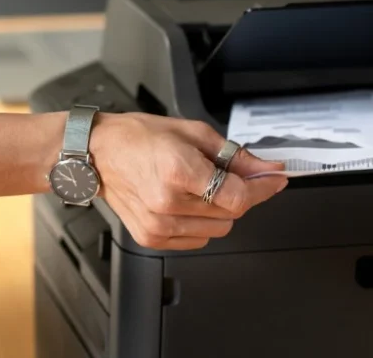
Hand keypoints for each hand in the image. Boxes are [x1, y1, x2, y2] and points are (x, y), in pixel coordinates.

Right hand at [89, 113, 288, 250]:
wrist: (98, 153)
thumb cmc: (139, 138)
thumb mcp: (193, 132)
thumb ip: (234, 155)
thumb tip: (265, 169)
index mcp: (179, 171)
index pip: (238, 195)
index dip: (262, 188)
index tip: (274, 179)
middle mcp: (168, 203)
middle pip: (232, 213)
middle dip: (238, 193)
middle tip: (228, 174)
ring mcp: (159, 225)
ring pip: (218, 230)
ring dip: (219, 210)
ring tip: (198, 186)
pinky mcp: (152, 238)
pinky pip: (197, 240)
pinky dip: (200, 223)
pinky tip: (185, 201)